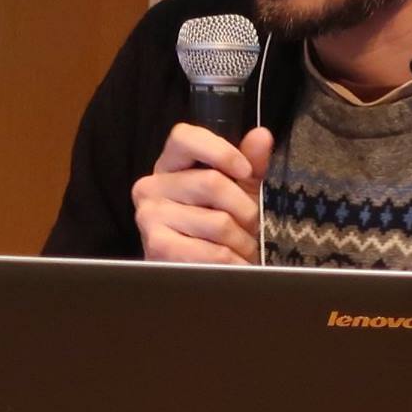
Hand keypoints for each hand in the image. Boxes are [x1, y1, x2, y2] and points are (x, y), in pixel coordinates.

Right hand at [131, 124, 275, 264]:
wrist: (193, 276)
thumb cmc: (214, 230)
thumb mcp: (236, 192)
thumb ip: (250, 163)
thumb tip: (261, 136)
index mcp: (169, 167)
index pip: (184, 137)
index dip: (220, 151)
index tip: (245, 172)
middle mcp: (151, 188)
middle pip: (212, 182)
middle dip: (244, 209)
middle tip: (249, 225)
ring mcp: (150, 217)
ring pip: (218, 221)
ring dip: (241, 240)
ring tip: (239, 247)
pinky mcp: (158, 248)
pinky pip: (212, 252)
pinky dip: (232, 261)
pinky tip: (230, 264)